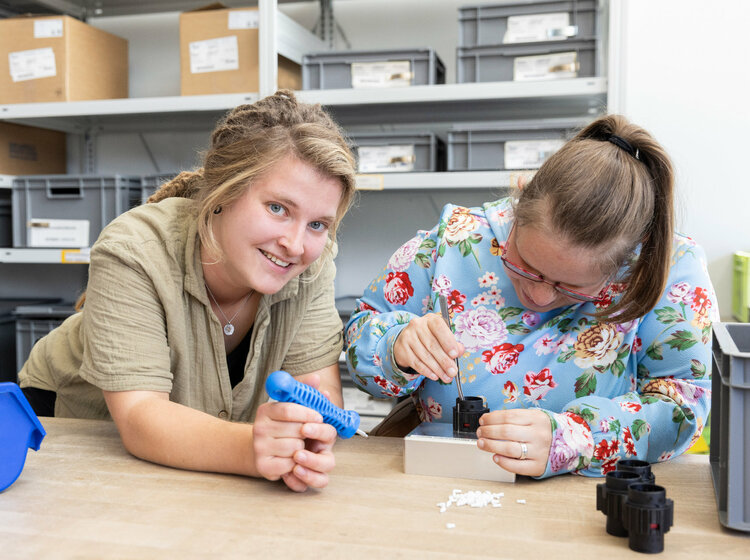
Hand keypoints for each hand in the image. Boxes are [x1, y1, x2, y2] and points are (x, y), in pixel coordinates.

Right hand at [253, 376, 336, 491]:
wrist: (264, 450)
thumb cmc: (284, 426)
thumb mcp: (294, 407)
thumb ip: (305, 392)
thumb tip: (316, 378)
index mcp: (266, 410)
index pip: (288, 409)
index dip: (307, 414)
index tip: (319, 417)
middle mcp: (259, 427)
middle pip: (295, 430)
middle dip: (307, 432)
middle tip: (308, 433)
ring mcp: (259, 447)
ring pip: (294, 447)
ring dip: (302, 447)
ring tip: (297, 444)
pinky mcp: (262, 465)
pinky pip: (289, 464)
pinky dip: (295, 462)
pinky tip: (291, 457)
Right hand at [393, 313, 464, 382]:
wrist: (407, 341)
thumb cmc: (429, 338)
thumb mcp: (441, 337)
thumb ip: (452, 343)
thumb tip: (460, 351)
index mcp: (430, 319)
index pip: (439, 327)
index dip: (447, 341)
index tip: (455, 354)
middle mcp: (417, 325)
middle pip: (432, 345)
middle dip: (444, 361)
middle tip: (453, 372)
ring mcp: (408, 337)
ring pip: (425, 356)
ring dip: (437, 369)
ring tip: (446, 377)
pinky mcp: (402, 349)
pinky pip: (416, 362)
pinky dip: (426, 371)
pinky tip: (434, 376)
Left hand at [476, 409, 551, 476]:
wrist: (567, 444)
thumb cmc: (542, 430)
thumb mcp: (533, 417)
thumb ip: (514, 418)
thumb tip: (488, 420)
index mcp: (536, 419)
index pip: (508, 416)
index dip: (491, 418)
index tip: (482, 421)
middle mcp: (539, 435)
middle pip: (506, 432)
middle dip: (488, 431)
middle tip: (480, 432)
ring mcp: (539, 451)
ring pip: (509, 449)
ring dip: (491, 446)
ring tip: (482, 443)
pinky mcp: (538, 466)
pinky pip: (518, 467)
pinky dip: (503, 462)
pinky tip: (495, 457)